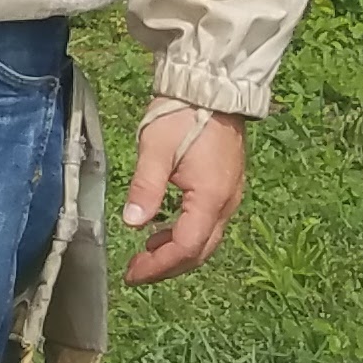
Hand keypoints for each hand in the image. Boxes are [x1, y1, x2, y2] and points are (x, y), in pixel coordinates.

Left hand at [119, 97, 251, 284]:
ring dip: (175, 252)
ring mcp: (230, 196)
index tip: (132, 273)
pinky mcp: (226, 187)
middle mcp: (227, 203)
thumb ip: (145, 187)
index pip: (186, 248)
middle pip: (199, 251)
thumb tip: (132, 223)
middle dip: (166, 266)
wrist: (211, 89)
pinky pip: (207, 224)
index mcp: (211, 198)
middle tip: (135, 272)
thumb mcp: (156, 149)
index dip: (159, 266)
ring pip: (205, 240)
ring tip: (144, 254)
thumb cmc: (183, 114)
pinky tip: (161, 230)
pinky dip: (184, 235)